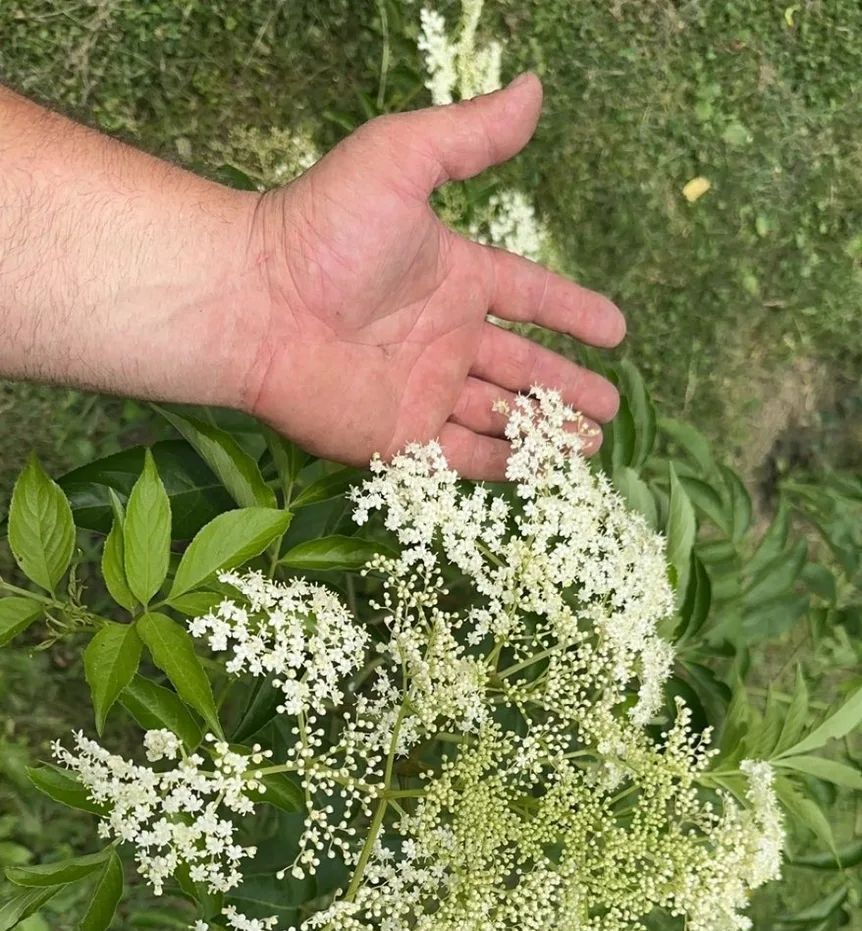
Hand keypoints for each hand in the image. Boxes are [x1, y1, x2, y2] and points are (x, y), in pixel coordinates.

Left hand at [241, 74, 625, 478]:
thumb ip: (471, 137)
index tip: (615, 331)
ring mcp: (422, 391)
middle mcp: (443, 338)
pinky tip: (539, 470)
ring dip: (546, 430)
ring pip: (500, 417)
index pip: (528, 297)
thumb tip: (533, 88)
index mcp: (453, 277)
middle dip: (568, 388)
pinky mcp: (399, 438)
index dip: (572, 313)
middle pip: (522, 368)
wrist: (255, 306)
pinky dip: (503, 467)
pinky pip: (462, 458)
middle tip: (609, 407)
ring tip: (591, 443)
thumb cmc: (322, 229)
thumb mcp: (402, 159)